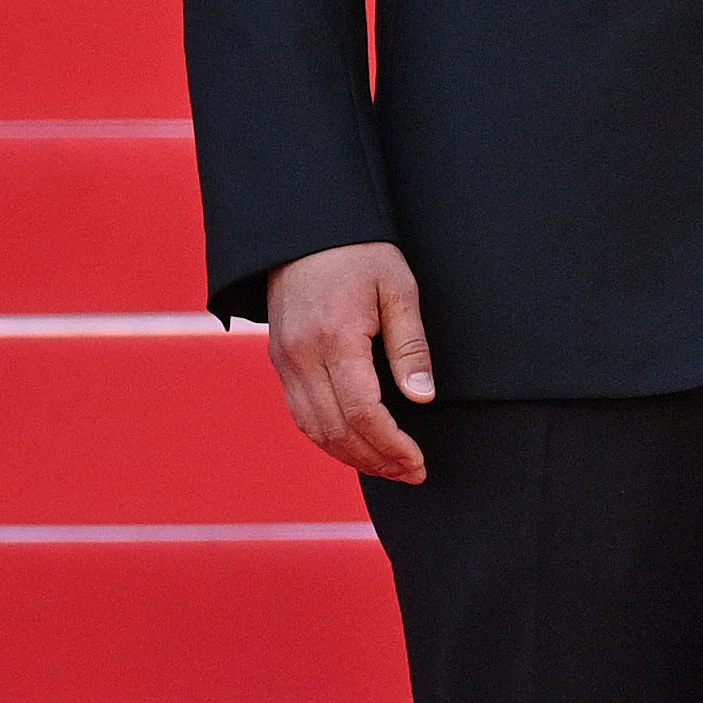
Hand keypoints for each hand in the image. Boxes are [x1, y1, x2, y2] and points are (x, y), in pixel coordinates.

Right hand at [265, 241, 435, 482]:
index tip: (418, 463)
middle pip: (336, 430)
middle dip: (376, 460)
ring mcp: (285, 361)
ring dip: (351, 457)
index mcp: (335, 339)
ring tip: (389, 468)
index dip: (392, 446)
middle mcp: (302, 356)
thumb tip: (422, 398)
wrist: (303, 230)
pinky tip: (357, 445)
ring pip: (314, 429)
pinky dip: (328, 438)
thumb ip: (410, 346)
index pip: (363, 413)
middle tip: (410, 473)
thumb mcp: (398, 290)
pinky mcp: (280, 361)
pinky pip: (301, 414)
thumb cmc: (358, 254)